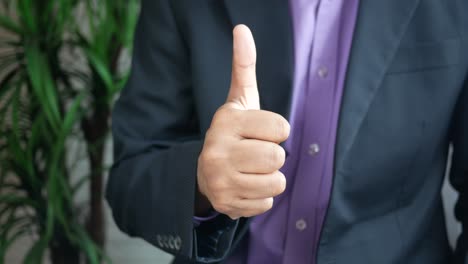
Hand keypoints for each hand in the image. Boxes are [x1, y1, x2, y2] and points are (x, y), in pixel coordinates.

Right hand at [197, 25, 289, 219]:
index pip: (281, 128)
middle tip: (254, 153)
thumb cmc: (233, 132)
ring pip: (277, 182)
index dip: (276, 131)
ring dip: (270, 177)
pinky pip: (267, 203)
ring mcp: (220, 180)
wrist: (204, 172)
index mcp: (226, 121)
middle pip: (278, 158)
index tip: (260, 132)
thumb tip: (242, 28)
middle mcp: (217, 151)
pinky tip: (245, 186)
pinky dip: (261, 196)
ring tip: (251, 170)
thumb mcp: (238, 100)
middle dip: (273, 156)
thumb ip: (243, 65)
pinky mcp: (226, 204)